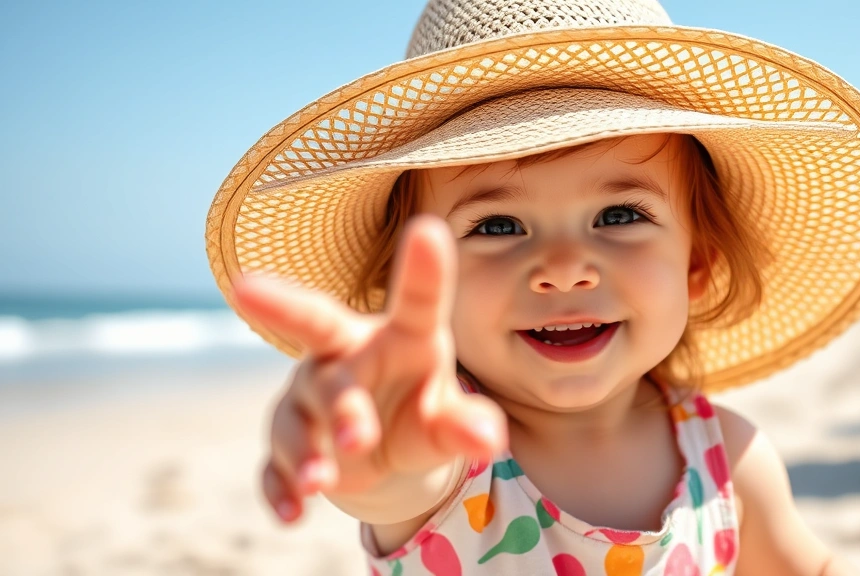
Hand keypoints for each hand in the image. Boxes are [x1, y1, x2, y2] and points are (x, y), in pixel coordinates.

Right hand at [234, 215, 506, 522]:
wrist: (377, 449)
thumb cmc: (419, 412)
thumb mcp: (448, 421)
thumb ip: (465, 426)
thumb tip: (488, 439)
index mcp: (401, 336)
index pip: (416, 300)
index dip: (423, 268)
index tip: (429, 228)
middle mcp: (345, 353)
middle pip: (317, 327)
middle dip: (295, 317)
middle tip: (340, 386)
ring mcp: (308, 397)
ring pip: (299, 413)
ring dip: (308, 446)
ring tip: (322, 481)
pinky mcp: (288, 444)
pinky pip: (274, 463)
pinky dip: (281, 487)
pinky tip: (293, 512)